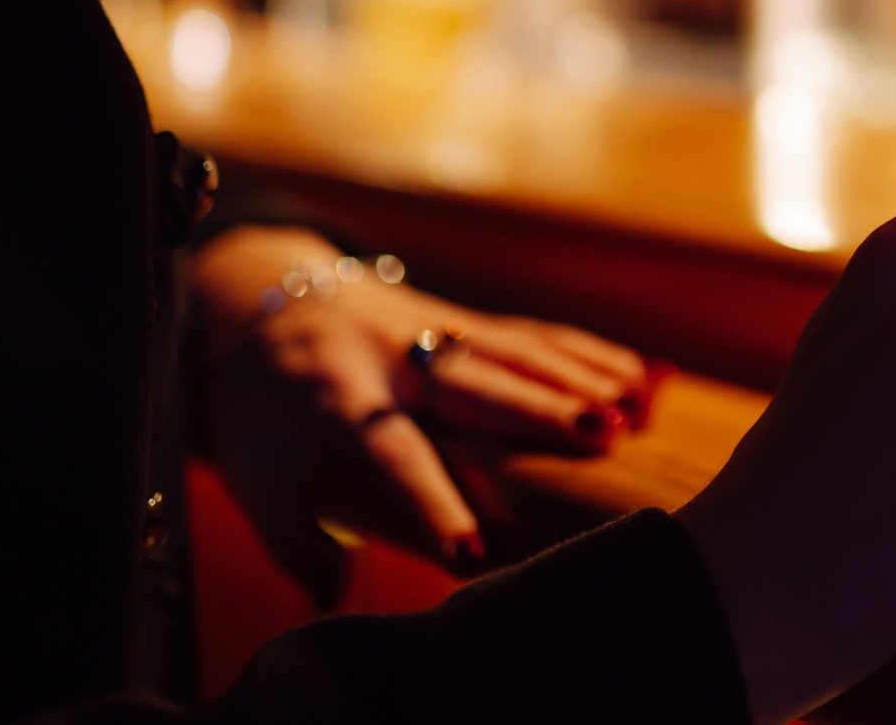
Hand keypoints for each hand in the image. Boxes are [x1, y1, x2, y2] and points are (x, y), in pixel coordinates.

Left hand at [190, 225, 661, 604]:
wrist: (263, 294)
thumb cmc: (260, 399)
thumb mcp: (251, 468)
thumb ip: (292, 538)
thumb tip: (330, 602)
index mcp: (334, 394)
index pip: (389, 452)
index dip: (430, 503)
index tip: (469, 552)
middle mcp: (395, 354)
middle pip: (476, 382)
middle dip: (540, 408)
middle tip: (602, 437)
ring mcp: (437, 327)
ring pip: (517, 349)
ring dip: (581, 376)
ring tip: (638, 408)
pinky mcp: (466, 320)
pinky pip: (534, 333)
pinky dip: (592, 352)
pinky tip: (644, 376)